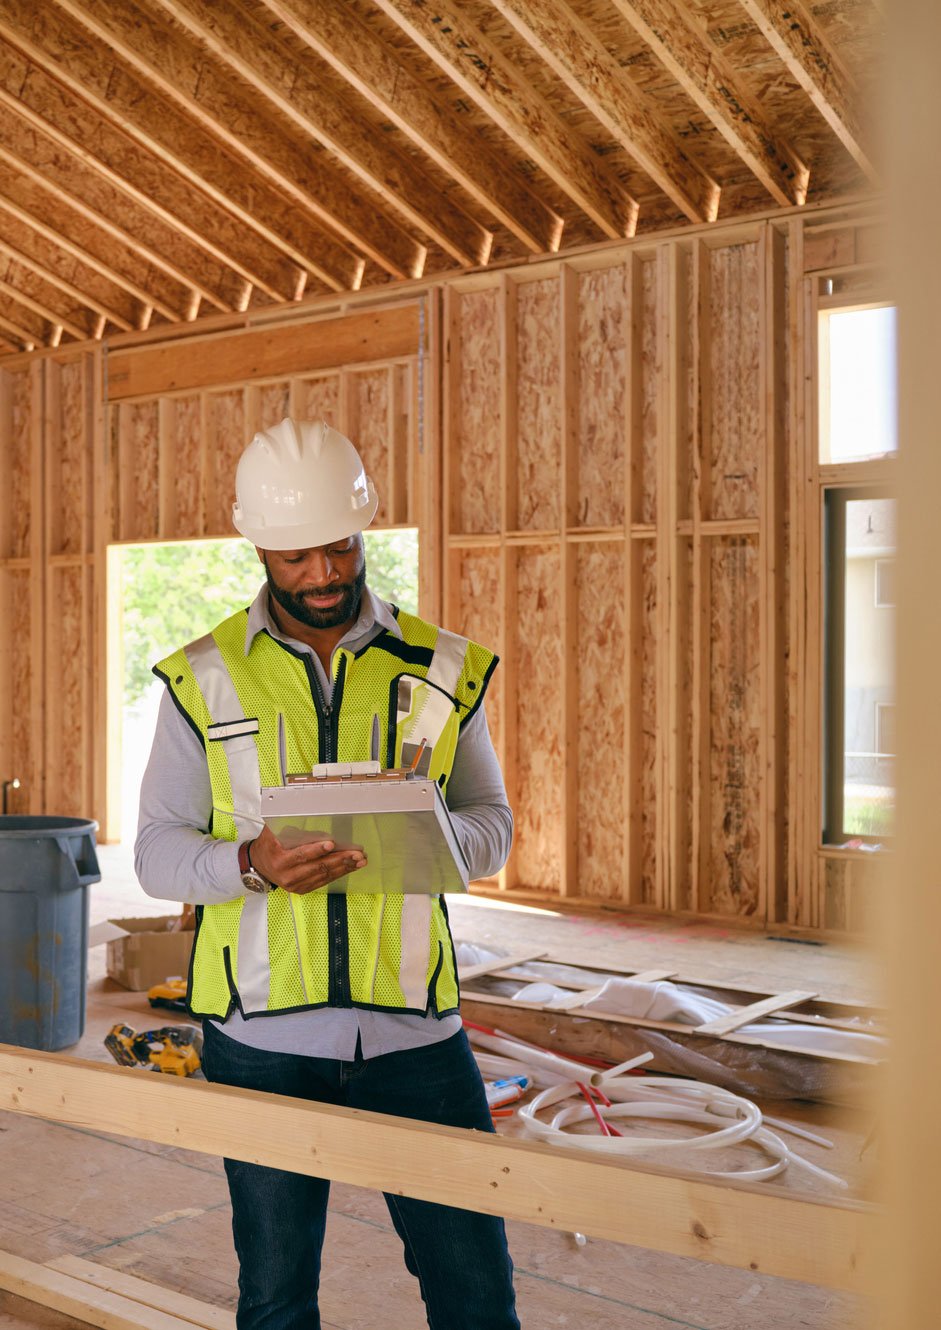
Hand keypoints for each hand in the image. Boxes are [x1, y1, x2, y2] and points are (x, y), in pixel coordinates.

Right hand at [247, 825, 366, 894]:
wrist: (258, 865)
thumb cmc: (268, 845)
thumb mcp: (273, 832)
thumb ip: (290, 829)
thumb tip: (313, 823)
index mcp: (280, 859)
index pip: (301, 855)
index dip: (317, 850)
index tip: (332, 844)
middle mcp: (288, 875)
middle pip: (318, 867)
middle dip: (339, 860)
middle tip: (356, 853)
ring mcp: (296, 885)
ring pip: (324, 876)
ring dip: (344, 867)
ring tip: (359, 860)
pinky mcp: (302, 889)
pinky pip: (324, 881)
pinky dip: (339, 873)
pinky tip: (350, 867)